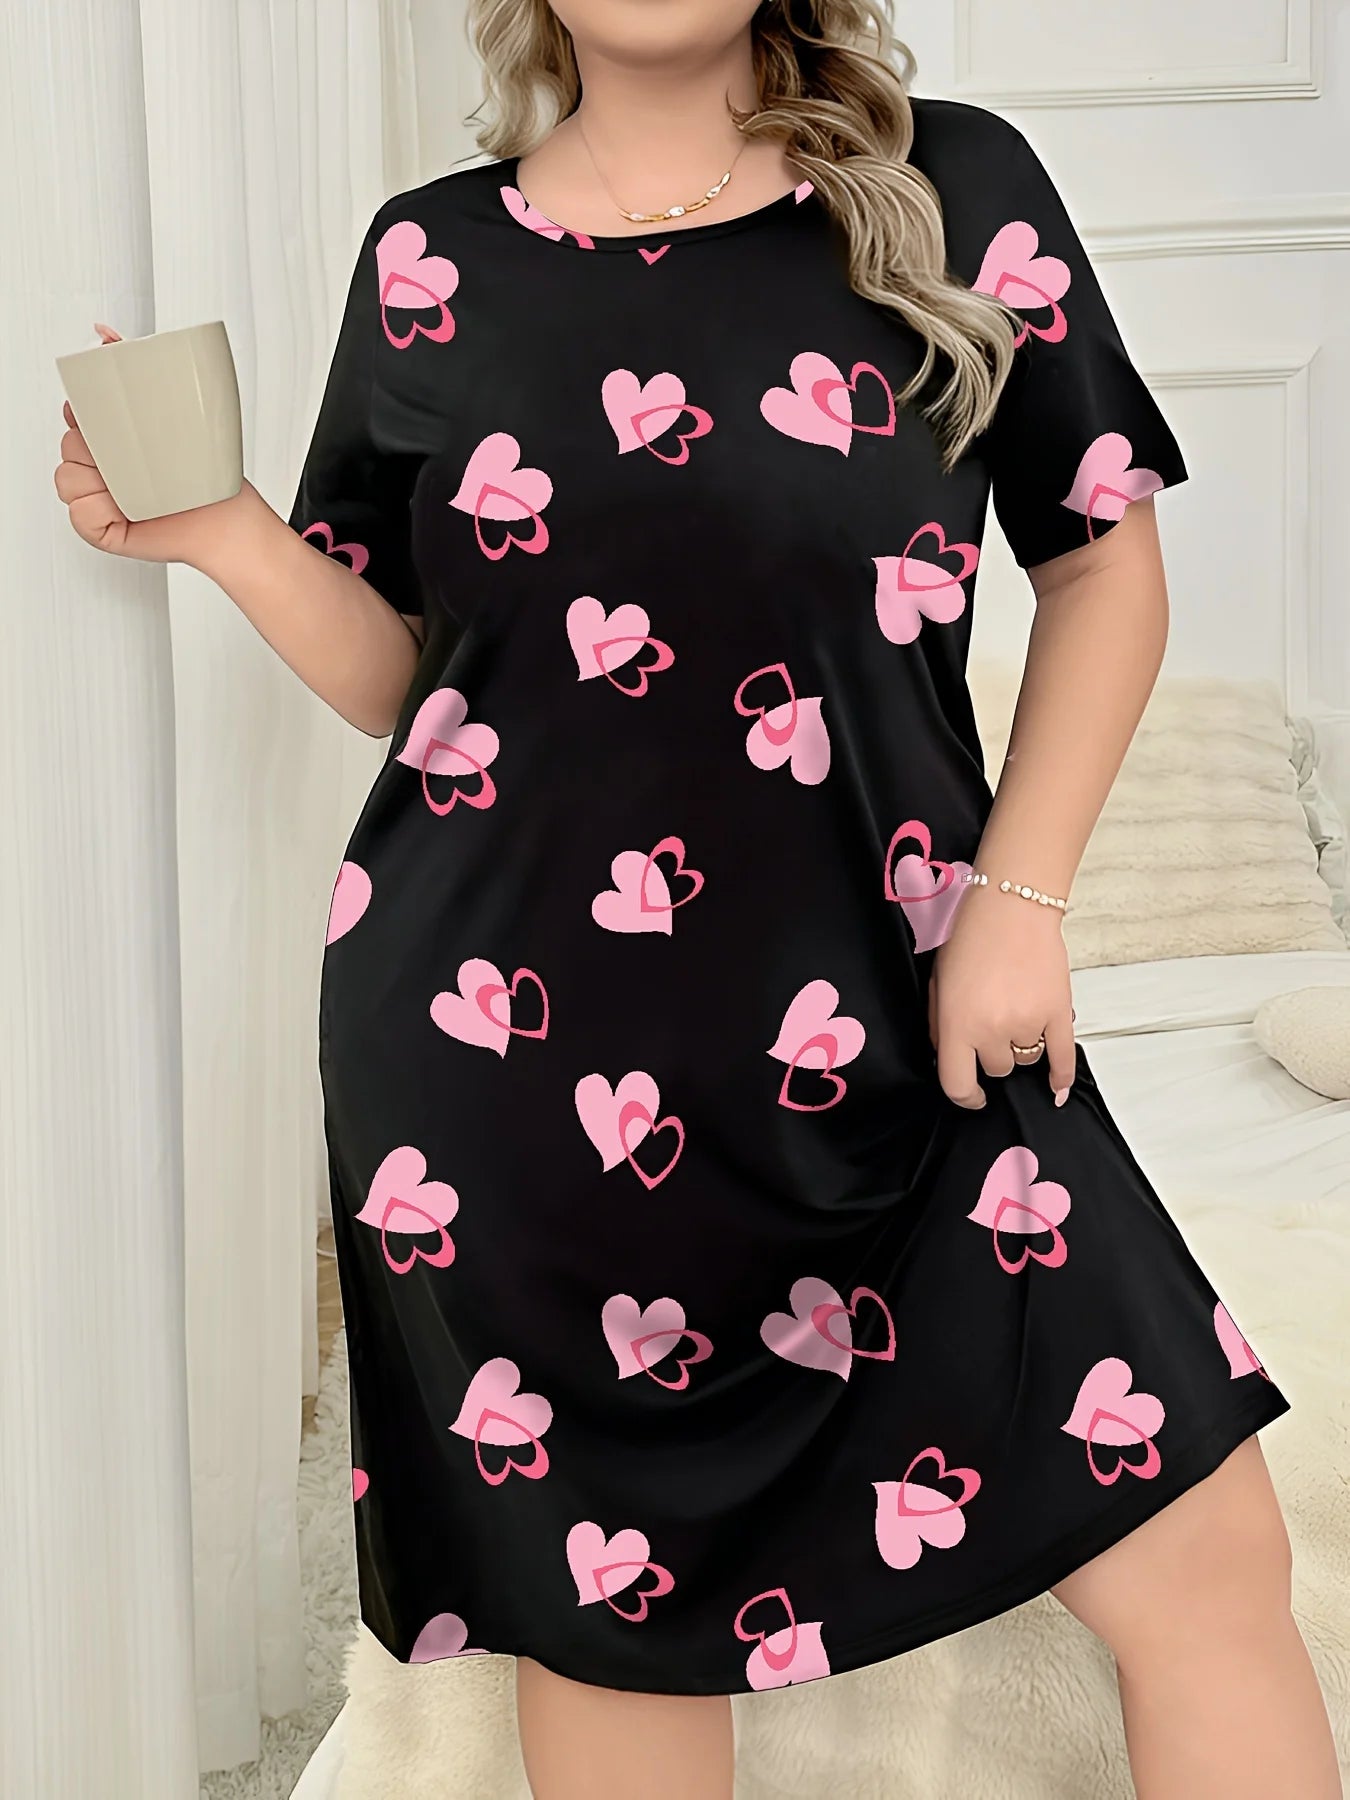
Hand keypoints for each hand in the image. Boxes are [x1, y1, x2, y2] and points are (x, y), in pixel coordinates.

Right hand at [54, 331, 256, 565]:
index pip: (74, 418)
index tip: (89, 411)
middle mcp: (103, 469)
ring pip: (67, 478)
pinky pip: (77, 513)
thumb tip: (105, 334)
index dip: (77, 413)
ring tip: (131, 482)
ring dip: (94, 478)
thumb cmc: (207, 472)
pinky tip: (123, 507)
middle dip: (89, 445)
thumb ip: (139, 363)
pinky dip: (96, 510)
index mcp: (114, 440)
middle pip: (67, 445)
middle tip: (126, 453)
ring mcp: (100, 500)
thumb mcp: (177, 405)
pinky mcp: (101, 528)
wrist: (226, 518)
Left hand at [928, 885, 1074, 1108]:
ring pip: (1027, 1059)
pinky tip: (1057, 1090)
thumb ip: (941, 1026)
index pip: (957, 1084)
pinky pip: (1063, 1058)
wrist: (1011, 907)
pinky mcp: (1058, 1013)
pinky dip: (1061, 1077)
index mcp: (957, 1024)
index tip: (972, 1097)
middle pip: (998, 1068)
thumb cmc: (970, 940)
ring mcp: (1028, 1024)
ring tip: (1018, 1010)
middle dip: (994, 1053)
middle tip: (994, 1021)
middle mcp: (992, 1030)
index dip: (964, 1097)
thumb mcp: (938, 985)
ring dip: (1021, 1044)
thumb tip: (948, 1058)